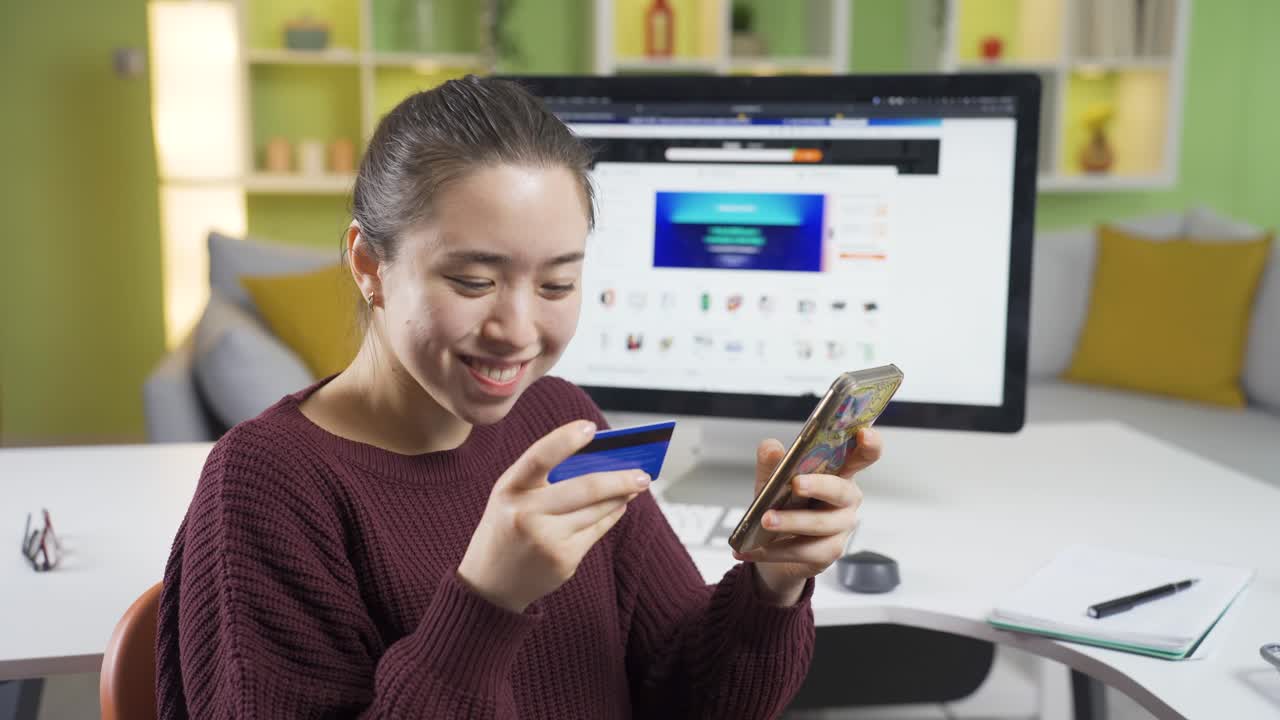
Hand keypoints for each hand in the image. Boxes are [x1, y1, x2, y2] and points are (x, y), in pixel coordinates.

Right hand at [457, 420, 650, 613]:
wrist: (490, 585)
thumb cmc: (507, 528)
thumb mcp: (512, 497)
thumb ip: (544, 478)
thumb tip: (599, 459)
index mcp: (508, 489)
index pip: (539, 457)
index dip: (565, 440)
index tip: (591, 428)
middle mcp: (526, 514)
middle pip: (584, 488)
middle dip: (620, 478)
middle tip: (643, 472)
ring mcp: (546, 540)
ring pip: (597, 510)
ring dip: (621, 495)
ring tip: (636, 484)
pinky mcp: (563, 560)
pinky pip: (597, 531)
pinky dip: (612, 514)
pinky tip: (619, 505)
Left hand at [732, 428, 881, 605]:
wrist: (773, 545)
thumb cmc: (783, 504)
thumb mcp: (773, 481)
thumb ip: (772, 464)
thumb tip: (770, 447)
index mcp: (839, 472)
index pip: (863, 456)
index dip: (869, 445)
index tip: (864, 434)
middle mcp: (847, 499)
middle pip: (840, 490)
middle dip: (818, 485)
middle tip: (796, 484)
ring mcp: (841, 527)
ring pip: (820, 524)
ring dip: (791, 522)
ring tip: (765, 520)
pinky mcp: (830, 552)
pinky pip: (805, 551)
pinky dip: (774, 550)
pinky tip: (751, 548)